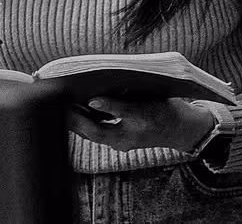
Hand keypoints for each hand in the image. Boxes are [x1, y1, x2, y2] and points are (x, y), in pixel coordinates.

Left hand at [68, 96, 216, 152]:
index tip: (66, 102)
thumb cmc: (166, 114)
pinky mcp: (123, 136)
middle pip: (90, 131)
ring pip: (94, 131)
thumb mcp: (143, 106)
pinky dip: (92, 120)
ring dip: (81, 119)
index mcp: (123, 135)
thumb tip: (92, 101)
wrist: (182, 127)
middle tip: (59, 102)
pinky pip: (102, 130)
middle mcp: (119, 141)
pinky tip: (86, 108)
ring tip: (67, 104)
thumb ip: (117, 105)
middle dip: (74, 118)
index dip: (76, 116)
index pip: (92, 127)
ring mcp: (121, 140)